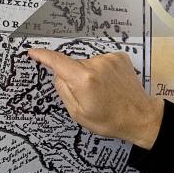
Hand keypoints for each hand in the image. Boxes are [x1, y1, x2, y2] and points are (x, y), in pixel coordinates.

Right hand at [27, 49, 163, 148]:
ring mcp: (109, 58)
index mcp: (83, 79)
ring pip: (87, 64)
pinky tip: (110, 84)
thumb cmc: (108, 120)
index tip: (33, 52)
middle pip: (73, 65)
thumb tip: (58, 74)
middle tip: (87, 96)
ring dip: (89, 75)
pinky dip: (101, 71)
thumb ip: (64, 90)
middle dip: (74, 78)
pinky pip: (100, 62)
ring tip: (103, 92)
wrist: (140, 117)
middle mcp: (96, 64)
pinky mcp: (119, 56)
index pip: (57, 61)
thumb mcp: (78, 113)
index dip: (43, 56)